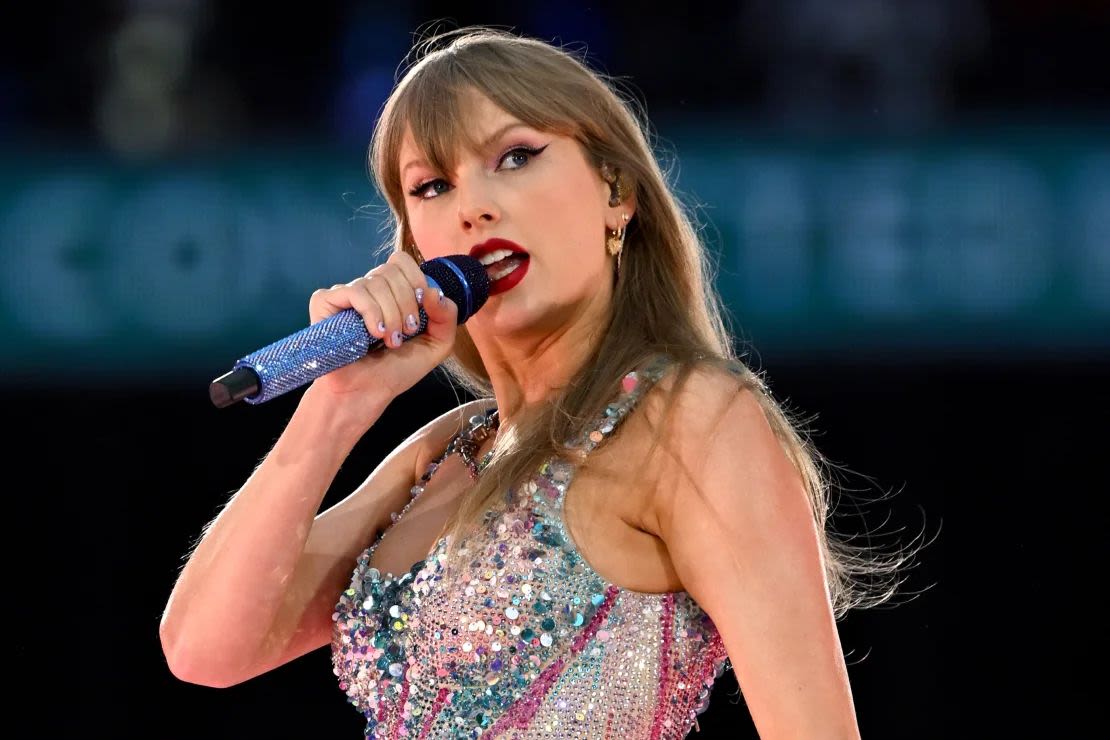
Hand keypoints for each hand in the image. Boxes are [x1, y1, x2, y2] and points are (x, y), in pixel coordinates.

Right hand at [305, 251, 457, 406]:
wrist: (365, 393)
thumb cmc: (396, 370)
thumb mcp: (435, 345)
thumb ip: (446, 317)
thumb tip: (434, 291)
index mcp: (391, 292)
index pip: (402, 262)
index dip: (416, 280)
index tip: (421, 310)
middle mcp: (368, 288)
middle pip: (392, 271)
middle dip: (406, 304)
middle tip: (406, 332)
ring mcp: (346, 294)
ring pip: (376, 282)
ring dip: (391, 315)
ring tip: (390, 340)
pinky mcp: (325, 302)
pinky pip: (355, 291)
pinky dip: (371, 312)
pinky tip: (373, 333)